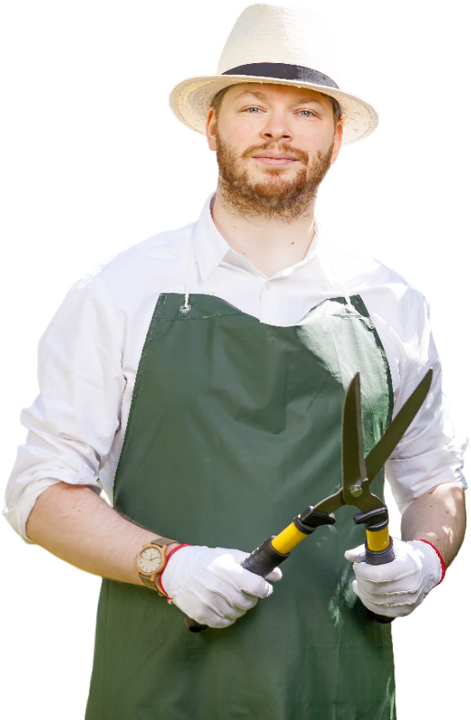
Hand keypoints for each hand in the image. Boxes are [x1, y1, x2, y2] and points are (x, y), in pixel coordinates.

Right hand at [159, 545, 281, 628]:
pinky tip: (224, 606)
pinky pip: (224, 623)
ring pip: (237, 614)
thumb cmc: (206, 561)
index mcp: (226, 569)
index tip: (264, 589)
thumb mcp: (228, 556)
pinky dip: (228, 617)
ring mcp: (208, 602)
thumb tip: (277, 575)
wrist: (176, 569)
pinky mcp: (201, 614)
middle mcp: (217, 587)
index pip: (256, 586)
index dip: (264, 589)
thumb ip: (253, 564)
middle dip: (251, 598)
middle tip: (245, 592)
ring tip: (232, 598)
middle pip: (248, 602)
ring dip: (239, 608)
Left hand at [344, 538, 443, 617]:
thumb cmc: (403, 555)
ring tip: (360, 580)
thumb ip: (366, 549)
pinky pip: (380, 610)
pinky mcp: (405, 611)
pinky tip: (362, 591)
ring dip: (362, 590)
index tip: (358, 565)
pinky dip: (367, 601)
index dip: (363, 571)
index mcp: (409, 566)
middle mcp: (412, 586)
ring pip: (375, 601)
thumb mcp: (388, 545)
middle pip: (375, 589)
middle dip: (361, 579)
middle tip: (358, 571)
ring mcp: (410, 601)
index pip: (378, 575)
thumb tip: (348, 556)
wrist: (426, 569)